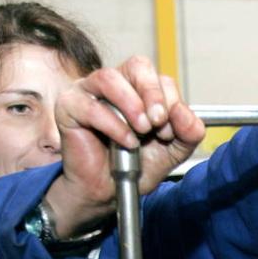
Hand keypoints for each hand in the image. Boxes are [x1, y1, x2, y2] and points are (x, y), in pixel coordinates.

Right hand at [47, 55, 204, 237]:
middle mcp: (114, 84)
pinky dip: (113, 124)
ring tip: (141, 131)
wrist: (111, 193)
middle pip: (137, 66)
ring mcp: (88, 92)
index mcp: (139, 88)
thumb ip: (188, 131)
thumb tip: (183, 112)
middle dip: (153, 93)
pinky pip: (90, 105)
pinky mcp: (69, 107)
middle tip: (158, 121)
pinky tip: (125, 142)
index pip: (158, 76)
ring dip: (131, 105)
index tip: (168, 131)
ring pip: (109, 78)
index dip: (169, 101)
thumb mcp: (174, 150)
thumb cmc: (137, 166)